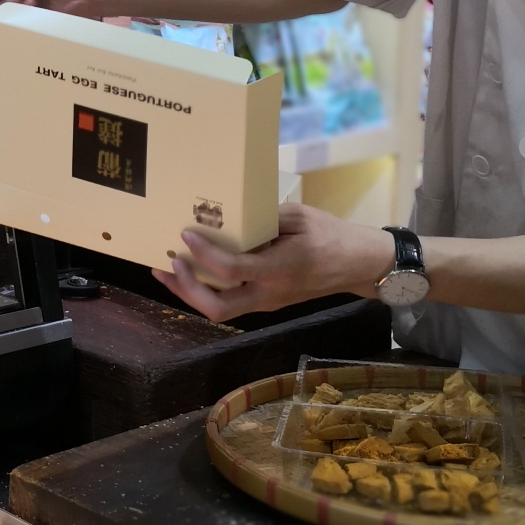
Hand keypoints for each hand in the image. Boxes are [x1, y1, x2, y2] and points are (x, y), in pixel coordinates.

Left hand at [154, 202, 395, 323]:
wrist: (359, 265)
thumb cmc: (331, 235)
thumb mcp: (298, 216)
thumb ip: (262, 218)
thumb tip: (225, 213)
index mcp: (280, 269)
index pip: (233, 270)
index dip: (204, 254)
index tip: (187, 234)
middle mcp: (269, 293)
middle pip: (217, 308)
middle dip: (186, 288)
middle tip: (168, 262)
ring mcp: (266, 302)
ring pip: (219, 310)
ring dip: (190, 292)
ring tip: (166, 269)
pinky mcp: (265, 302)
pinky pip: (229, 303)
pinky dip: (205, 290)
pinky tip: (191, 272)